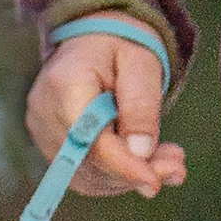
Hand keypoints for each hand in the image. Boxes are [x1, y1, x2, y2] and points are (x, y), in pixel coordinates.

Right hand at [25, 31, 188, 199]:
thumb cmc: (120, 42)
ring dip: (131, 176)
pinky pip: (85, 175)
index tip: (155, 183)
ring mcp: (43, 132)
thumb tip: (140, 154)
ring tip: (168, 162)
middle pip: (91, 163)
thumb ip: (141, 106)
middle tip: (177, 169)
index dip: (124, 166)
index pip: (91, 141)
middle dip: (135, 171)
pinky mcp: (50, 146)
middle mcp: (45, 112)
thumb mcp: (141, 63)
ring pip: (89, 176)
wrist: (94, 38)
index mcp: (65, 84)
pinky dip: (118, 175)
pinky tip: (144, 162)